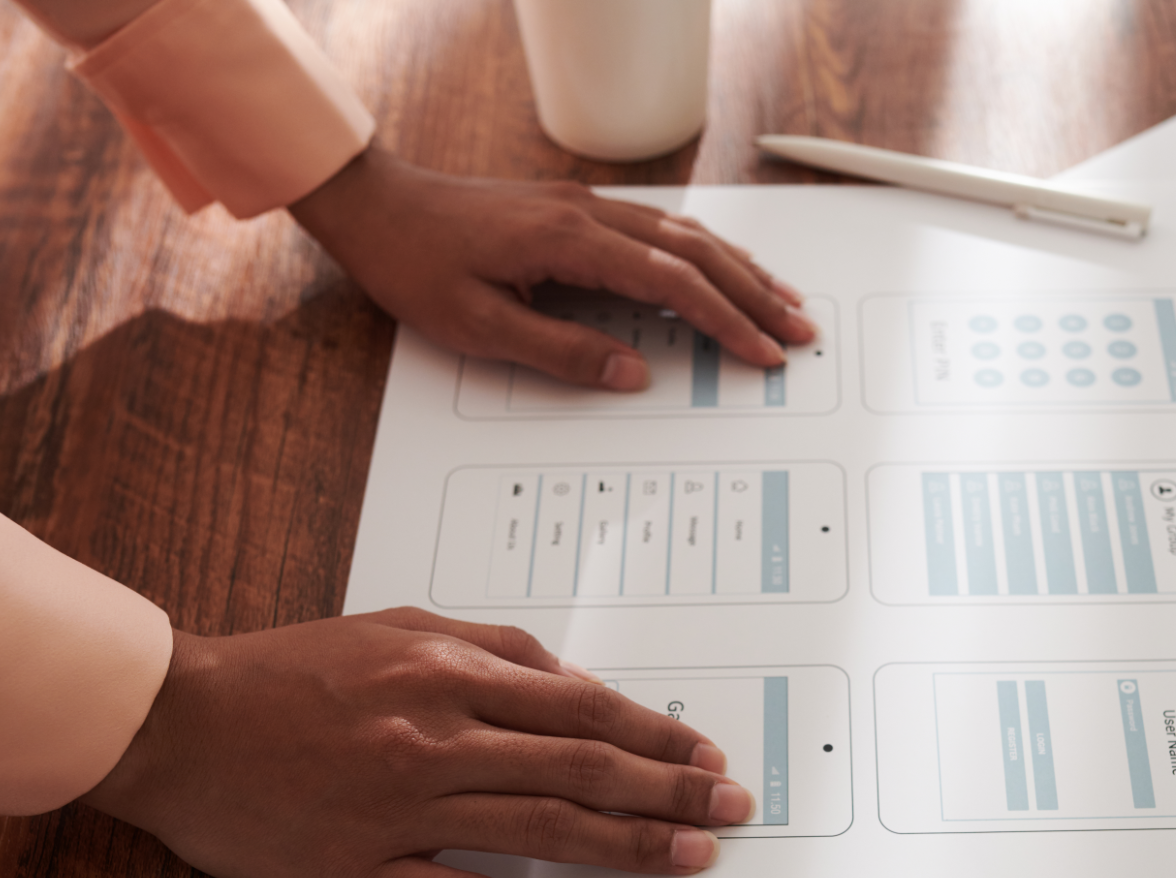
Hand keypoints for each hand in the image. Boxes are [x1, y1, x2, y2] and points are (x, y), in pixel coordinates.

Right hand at [80, 609, 753, 877]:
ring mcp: (407, 806)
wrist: (177, 722)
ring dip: (629, 845)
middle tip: (734, 811)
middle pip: (584, 766)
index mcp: (450, 671)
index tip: (708, 757)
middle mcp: (440, 735)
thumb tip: (573, 683)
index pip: (584, 706)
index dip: (657, 734)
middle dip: (672, 791)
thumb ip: (490, 649)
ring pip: (544, 827)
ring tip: (693, 859)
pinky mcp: (367, 868)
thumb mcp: (396, 625)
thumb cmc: (286, 670)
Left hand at [288, 145, 816, 389]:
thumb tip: (633, 375)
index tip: (763, 353)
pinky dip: (703, 250)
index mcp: (571, 242)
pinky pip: (659, 227)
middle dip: (754, 294)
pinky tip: (722, 265)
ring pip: (685, 233)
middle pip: (696, 252)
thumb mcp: (479, 326)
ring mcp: (585, 207)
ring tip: (783, 300)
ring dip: (739, 268)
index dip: (726, 322)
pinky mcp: (576, 210)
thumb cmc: (416, 263)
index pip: (672, 284)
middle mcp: (589, 214)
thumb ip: (562, 352)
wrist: (375, 205)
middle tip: (800, 331)